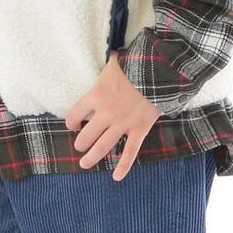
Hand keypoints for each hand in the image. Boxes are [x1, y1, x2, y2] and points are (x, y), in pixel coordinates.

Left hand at [65, 51, 160, 180]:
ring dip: (91, 158)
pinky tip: (116, 177)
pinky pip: (129, 152)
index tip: (74, 125)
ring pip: (102, 147)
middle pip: (85, 136)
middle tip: (80, 146)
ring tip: (84, 164)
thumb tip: (111, 55)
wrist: (161, 70)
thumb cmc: (137, 63)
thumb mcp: (115, 61)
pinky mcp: (139, 129)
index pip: (74, 115)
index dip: (71, 122)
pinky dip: (123, 166)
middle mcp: (106, 112)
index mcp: (96, 95)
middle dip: (80, 144)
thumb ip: (108, 64)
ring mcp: (122, 123)